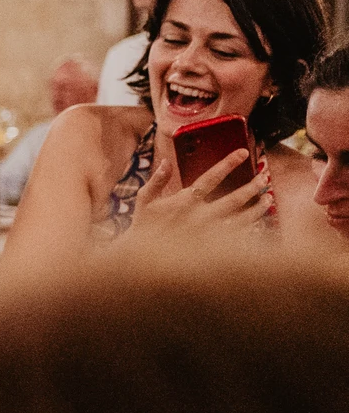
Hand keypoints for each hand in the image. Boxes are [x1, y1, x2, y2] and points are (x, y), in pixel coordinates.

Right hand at [132, 144, 270, 238]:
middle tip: (264, 177)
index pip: (211, 177)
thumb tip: (165, 161)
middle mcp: (200, 216)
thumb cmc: (144, 227)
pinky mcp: (213, 248)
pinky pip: (238, 238)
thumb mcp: (145, 200)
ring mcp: (209, 234)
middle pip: (234, 198)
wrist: (145, 260)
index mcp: (185, 201)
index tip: (243, 152)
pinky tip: (258, 222)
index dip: (228, 163)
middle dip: (253, 186)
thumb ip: (156, 180)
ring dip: (258, 207)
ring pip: (242, 219)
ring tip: (268, 198)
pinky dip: (251, 229)